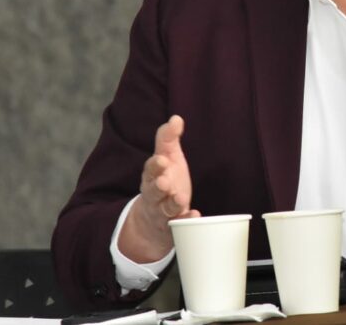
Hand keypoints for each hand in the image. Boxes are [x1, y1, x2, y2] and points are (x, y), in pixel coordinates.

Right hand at [118, 115, 198, 262]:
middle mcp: (155, 195)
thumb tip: (176, 118)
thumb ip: (168, 139)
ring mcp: (164, 212)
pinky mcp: (175, 225)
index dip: (155, 165)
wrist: (153, 219)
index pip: (150, 170)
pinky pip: (180, 225)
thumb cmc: (163, 180)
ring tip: (180, 199)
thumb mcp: (166, 157)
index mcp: (152, 176)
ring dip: (172, 204)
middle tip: (164, 182)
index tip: (161, 159)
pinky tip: (195, 215)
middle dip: (158, 187)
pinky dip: (187, 220)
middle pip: (154, 191)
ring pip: (166, 209)